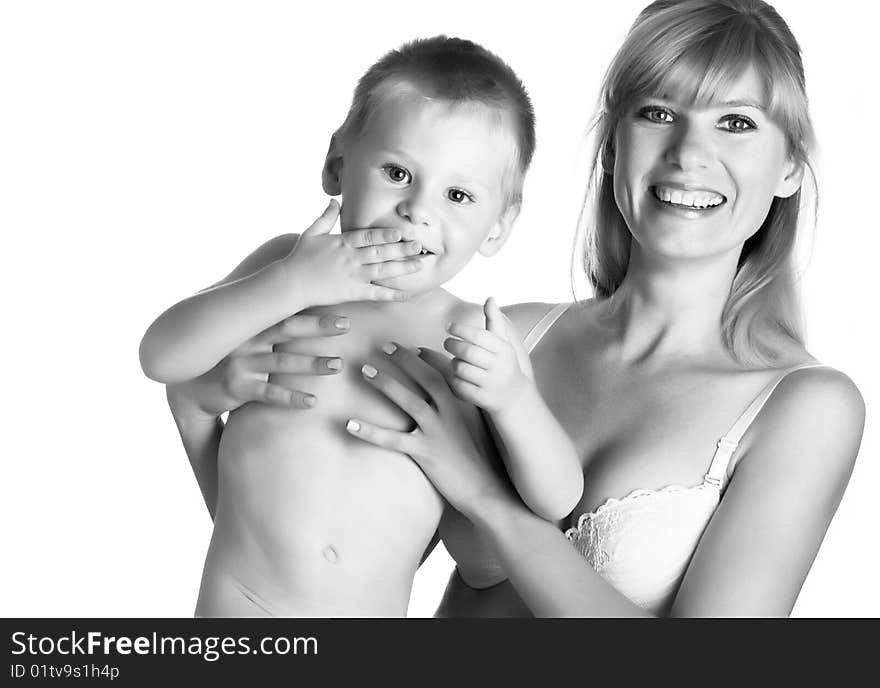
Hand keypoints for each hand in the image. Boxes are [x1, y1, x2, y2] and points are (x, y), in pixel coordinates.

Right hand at [165, 312, 349, 419]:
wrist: (192, 385)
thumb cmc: (230, 357)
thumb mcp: (246, 335)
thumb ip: (270, 321)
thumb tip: (301, 297)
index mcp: (252, 324)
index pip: (286, 309)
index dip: (312, 304)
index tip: (340, 299)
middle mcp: (247, 339)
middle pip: (287, 329)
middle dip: (318, 326)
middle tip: (346, 324)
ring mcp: (241, 363)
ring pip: (282, 363)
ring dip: (312, 364)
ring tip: (337, 365)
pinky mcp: (236, 388)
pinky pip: (268, 394)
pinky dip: (291, 398)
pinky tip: (312, 402)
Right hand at [282, 199, 424, 305]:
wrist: (290, 283)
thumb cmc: (299, 258)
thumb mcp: (311, 233)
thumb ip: (326, 217)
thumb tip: (334, 201)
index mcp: (343, 242)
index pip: (369, 236)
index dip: (386, 234)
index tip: (401, 232)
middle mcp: (351, 258)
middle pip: (381, 252)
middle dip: (401, 248)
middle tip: (419, 245)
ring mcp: (354, 275)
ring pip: (383, 270)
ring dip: (402, 267)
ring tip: (419, 264)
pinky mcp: (353, 292)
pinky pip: (377, 293)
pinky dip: (392, 295)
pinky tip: (407, 295)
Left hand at [345, 343, 512, 516]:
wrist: (484, 488)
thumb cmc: (478, 458)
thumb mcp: (472, 428)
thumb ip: (459, 409)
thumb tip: (444, 397)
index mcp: (461, 405)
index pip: (443, 373)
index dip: (426, 358)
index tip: (412, 347)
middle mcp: (450, 413)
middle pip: (425, 378)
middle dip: (404, 360)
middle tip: (384, 346)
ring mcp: (437, 432)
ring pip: (408, 401)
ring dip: (385, 383)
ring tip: (365, 370)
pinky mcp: (425, 453)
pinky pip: (392, 439)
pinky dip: (370, 431)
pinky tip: (350, 424)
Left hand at [443, 297, 534, 417]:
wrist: (514, 397)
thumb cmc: (503, 364)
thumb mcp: (502, 342)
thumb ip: (494, 320)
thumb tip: (490, 298)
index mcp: (504, 349)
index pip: (479, 336)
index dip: (461, 329)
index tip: (449, 326)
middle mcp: (500, 366)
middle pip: (468, 352)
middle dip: (453, 345)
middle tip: (446, 342)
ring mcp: (492, 383)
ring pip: (461, 369)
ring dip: (454, 364)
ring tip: (455, 361)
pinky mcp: (483, 399)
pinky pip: (460, 387)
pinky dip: (454, 381)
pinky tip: (456, 377)